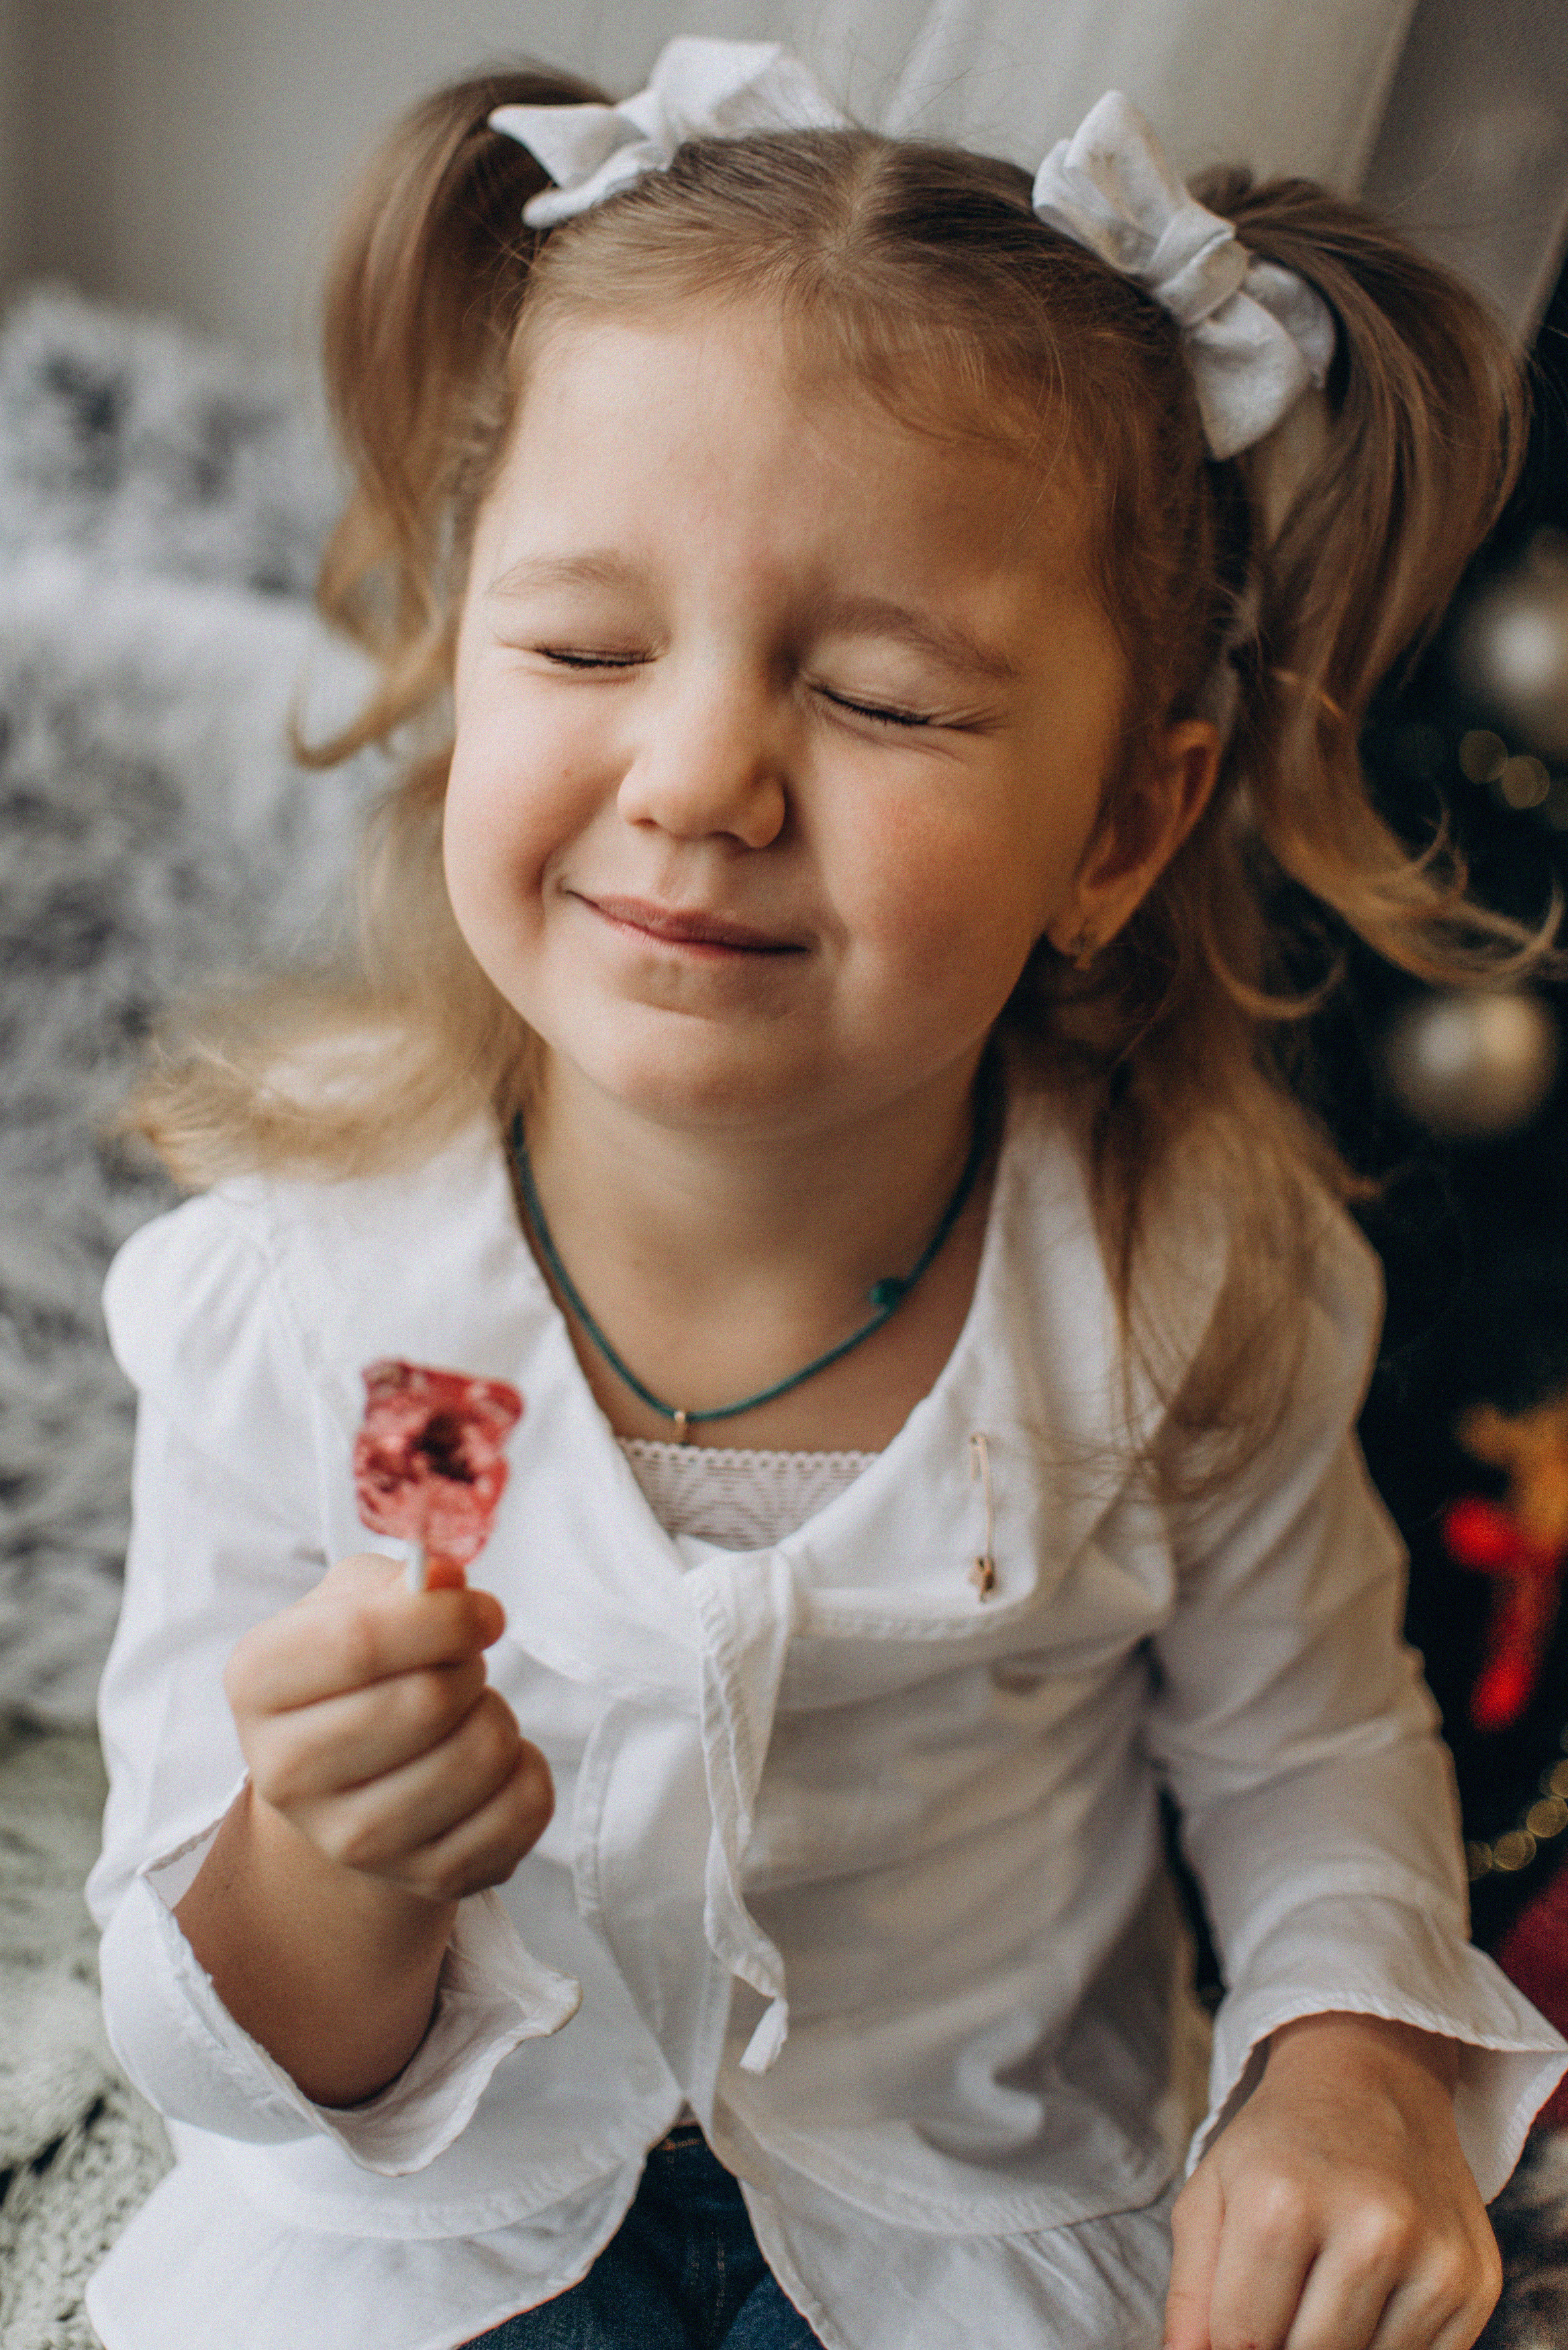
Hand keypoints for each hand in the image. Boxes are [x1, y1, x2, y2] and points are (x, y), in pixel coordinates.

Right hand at [223, 1551, 553, 1904]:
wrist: (350, 1782)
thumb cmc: (358, 1671)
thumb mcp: (356, 1602)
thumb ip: (400, 1581)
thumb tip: (447, 1580)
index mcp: (258, 1684)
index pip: (360, 1643)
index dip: (443, 1616)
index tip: (483, 1612)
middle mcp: (286, 1774)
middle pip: (428, 1701)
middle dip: (470, 1666)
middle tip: (463, 1666)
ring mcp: (353, 1842)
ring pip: (482, 1754)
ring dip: (497, 1716)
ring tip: (465, 1716)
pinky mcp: (426, 1878)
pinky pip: (524, 1806)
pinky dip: (527, 1769)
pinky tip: (490, 1767)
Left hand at [1164, 2013, 1501, 2349]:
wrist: (1372, 2078)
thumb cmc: (1279, 2145)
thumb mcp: (1212, 2196)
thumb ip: (1192, 2294)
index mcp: (1283, 2203)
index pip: (1243, 2340)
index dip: (1232, 2343)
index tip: (1240, 2318)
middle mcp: (1369, 2229)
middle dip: (1284, 2346)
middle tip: (1284, 2302)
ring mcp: (1433, 2257)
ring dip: (1339, 2348)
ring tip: (1325, 2293)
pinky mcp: (1477, 2280)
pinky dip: (1388, 2347)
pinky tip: (1373, 2298)